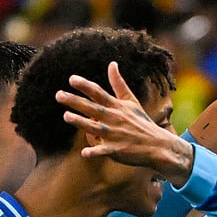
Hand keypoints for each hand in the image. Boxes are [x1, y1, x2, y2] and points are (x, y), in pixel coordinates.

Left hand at [57, 63, 194, 185]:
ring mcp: (116, 135)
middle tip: (58, 95)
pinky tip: (84, 153)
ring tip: (66, 116)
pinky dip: (96, 152)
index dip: (85, 86)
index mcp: (117, 106)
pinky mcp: (118, 150)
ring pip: (95, 128)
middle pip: (92, 108)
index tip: (71, 79)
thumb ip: (119, 84)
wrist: (158, 145)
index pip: (98, 93)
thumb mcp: (131, 101)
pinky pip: (105, 151)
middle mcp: (114, 119)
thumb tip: (112, 63)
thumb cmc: (142, 122)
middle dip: (75, 101)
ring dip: (81, 122)